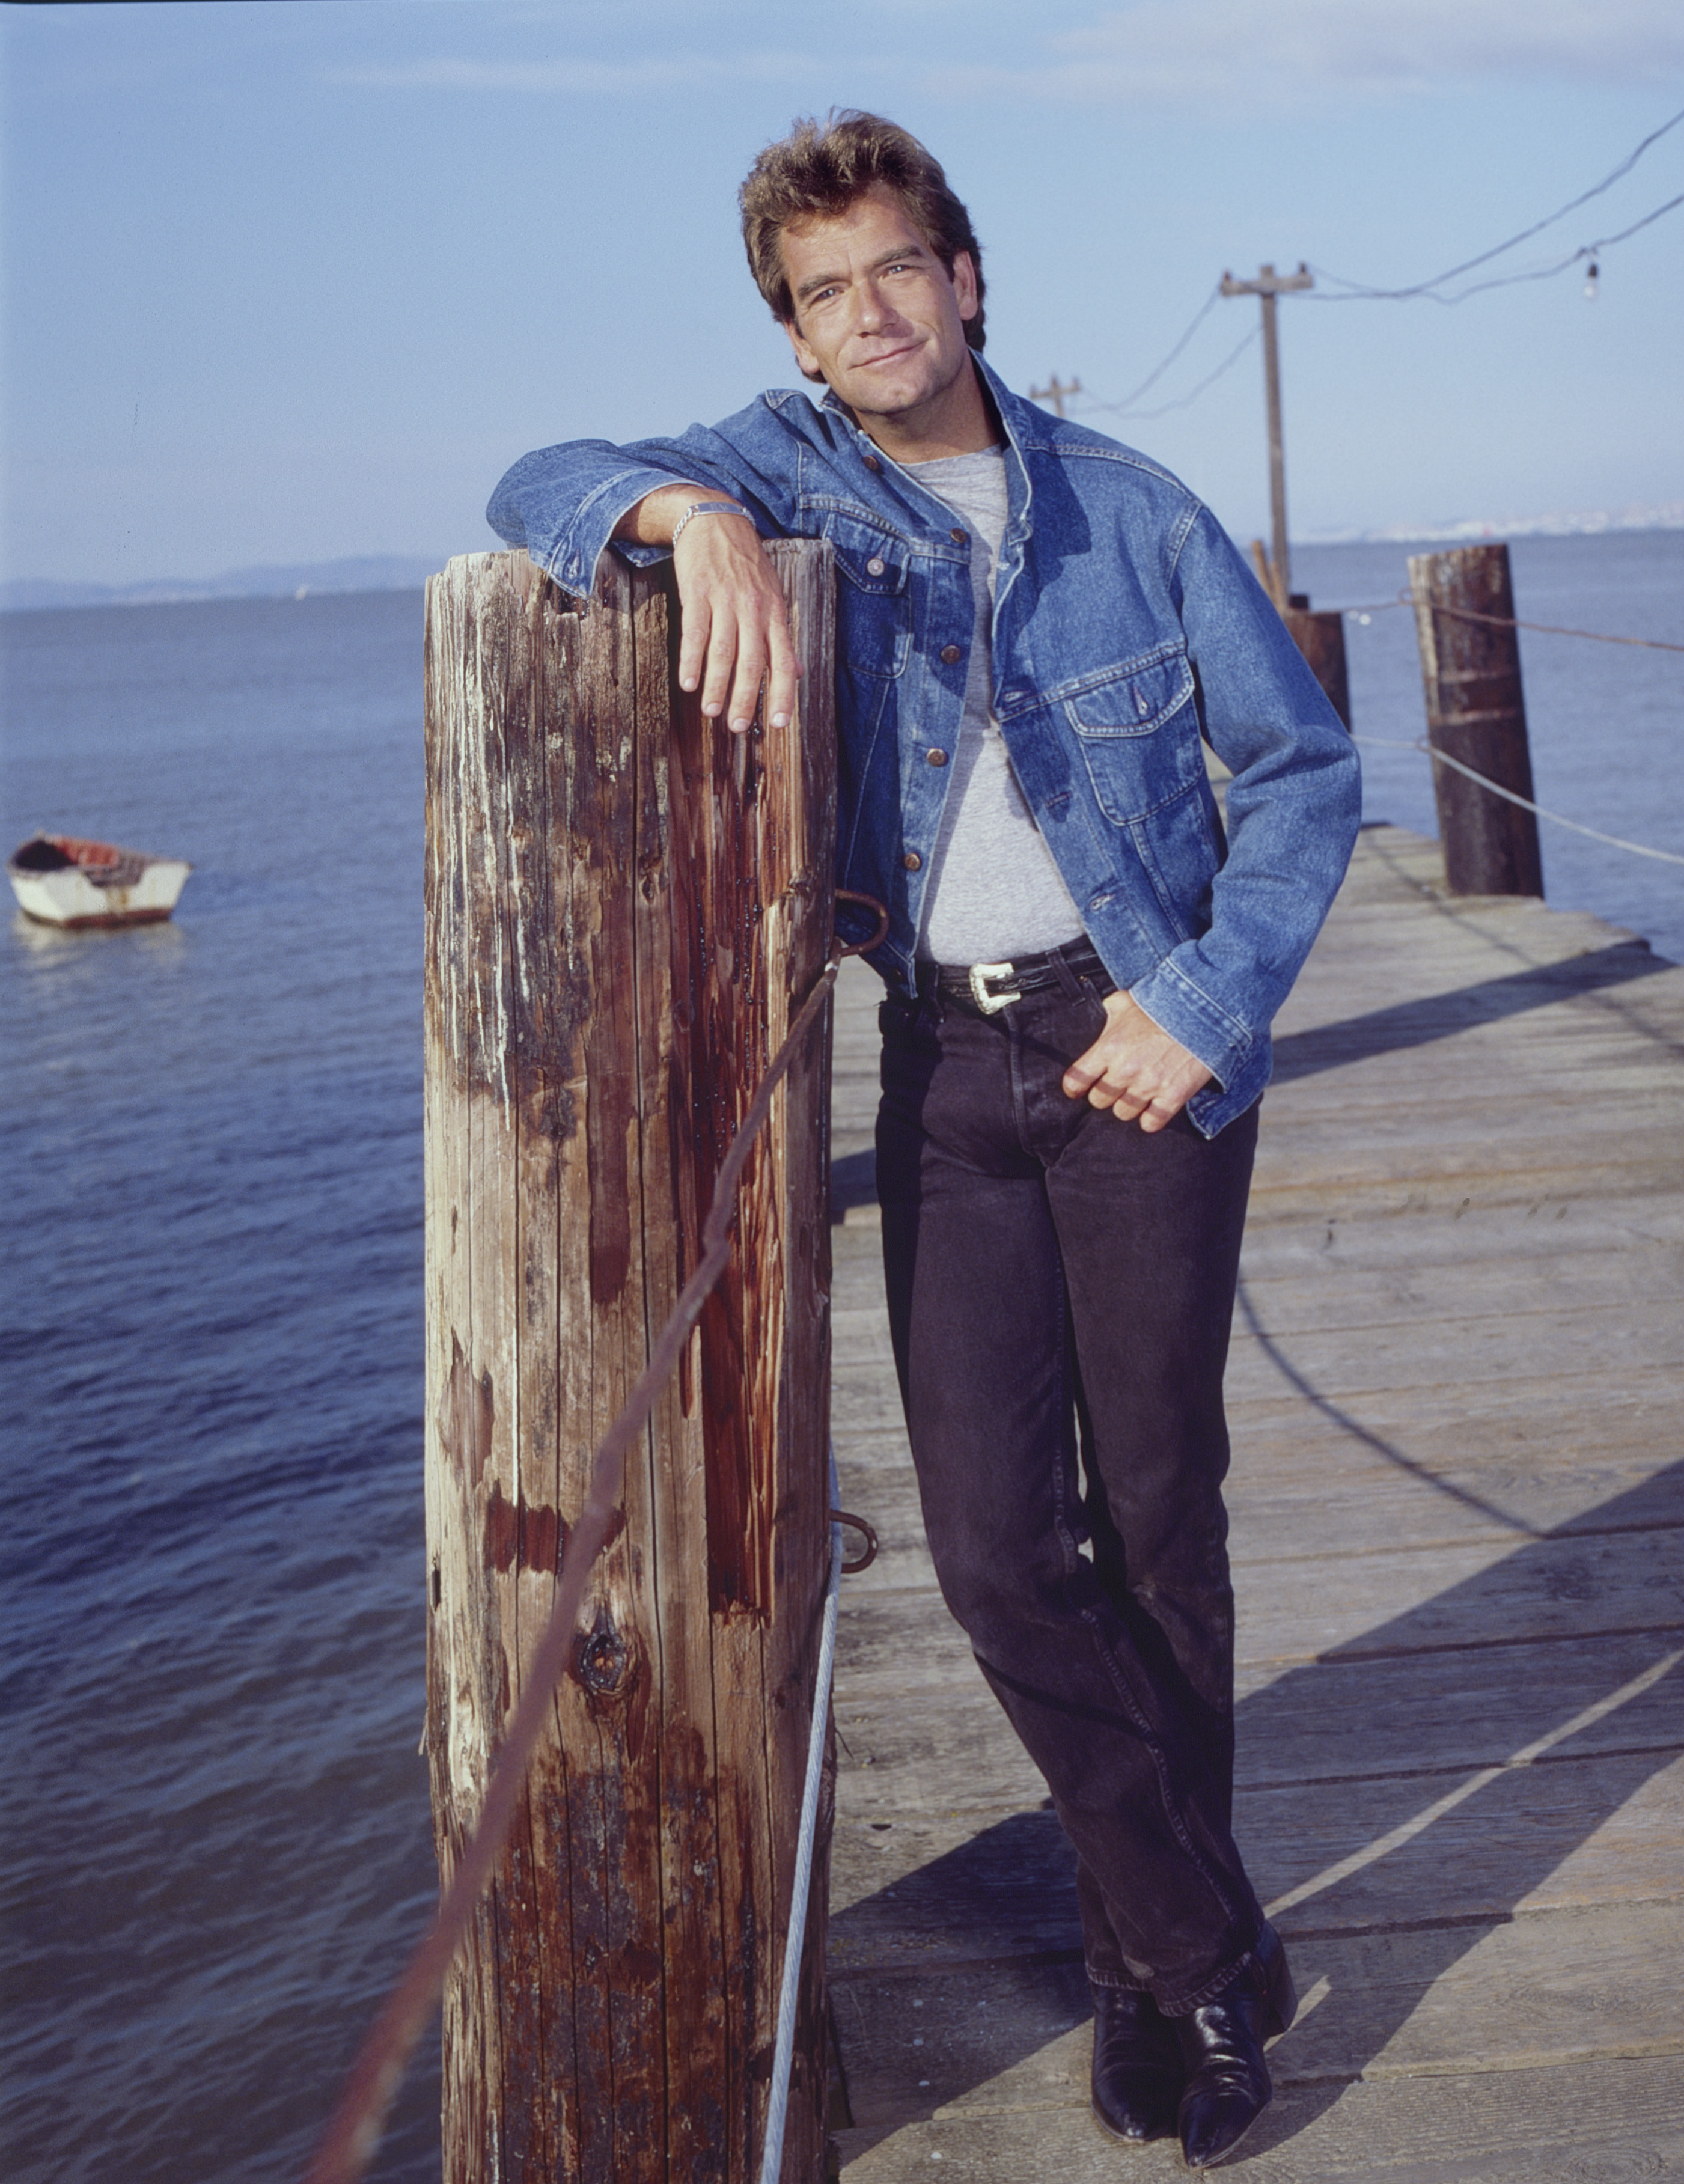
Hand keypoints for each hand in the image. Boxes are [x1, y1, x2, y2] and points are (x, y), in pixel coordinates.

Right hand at [615, 484, 800, 735]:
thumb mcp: (772, 595)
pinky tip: (688, 683)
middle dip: (744, 698)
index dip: (782, 694)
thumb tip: (798, 672)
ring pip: (723, 652)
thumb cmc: (745, 565)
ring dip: (716, 685)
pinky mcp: (698, 593)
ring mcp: (725, 601)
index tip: (777, 723)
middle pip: (752, 662)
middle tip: (737, 727)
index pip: (783, 661)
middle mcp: (754, 609)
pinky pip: (695, 633)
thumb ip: (781, 637)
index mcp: (774, 614)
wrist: (715, 520)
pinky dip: (692, 660)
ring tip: (710, 713)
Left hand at [1062, 989, 1211, 1132]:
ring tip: (1138, 1093)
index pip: (1077, 1080)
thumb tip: (1104, 1011)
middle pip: (1099, 1101)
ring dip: (1128, 1106)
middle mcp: (1124, 1070)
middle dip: (1105, 1094)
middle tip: (1117, 1085)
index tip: (1078, 1089)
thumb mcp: (1128, 1000)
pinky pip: (1150, 1123)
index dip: (1075, 1087)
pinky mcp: (1172, 1096)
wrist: (1205, 1013)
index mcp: (1108, 1047)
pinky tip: (1155, 1107)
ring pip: (1123, 1114)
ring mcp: (1148, 1086)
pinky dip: (1151, 1119)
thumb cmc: (1164, 1006)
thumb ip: (1110, 1010)